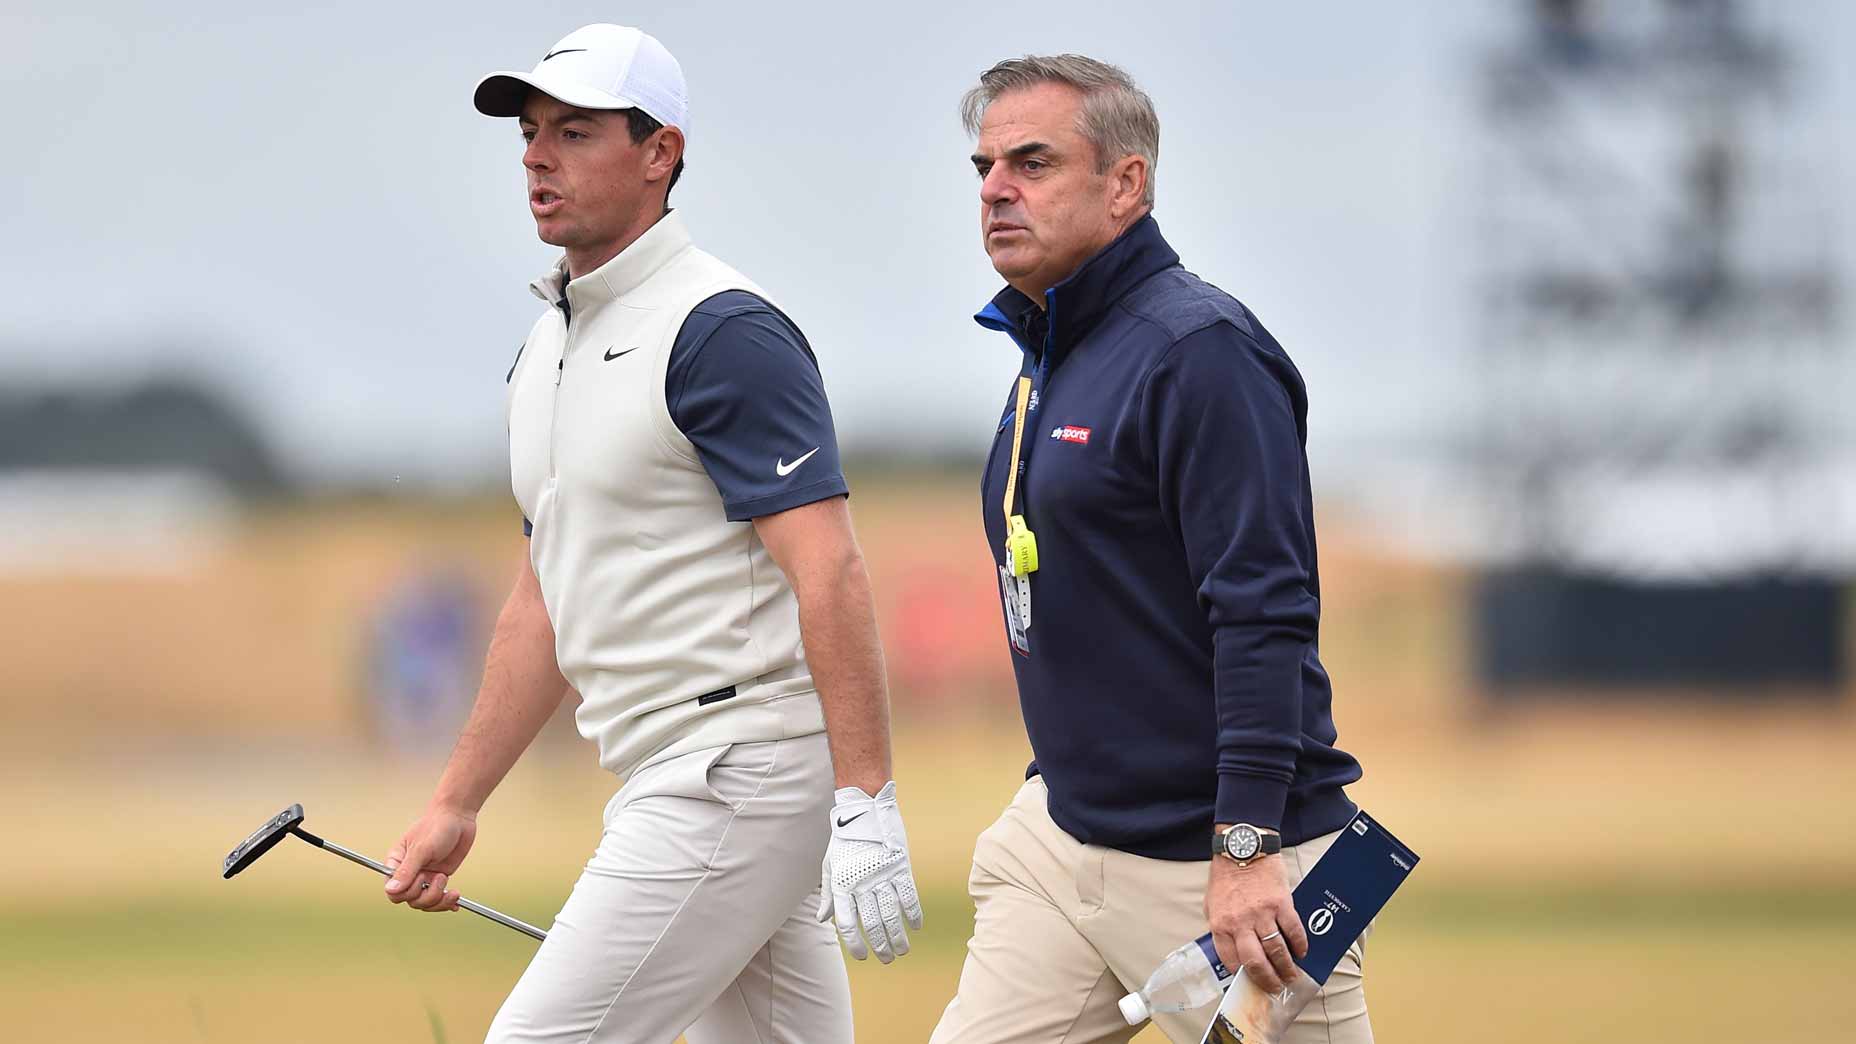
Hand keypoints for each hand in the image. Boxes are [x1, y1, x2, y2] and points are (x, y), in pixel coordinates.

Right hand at [383, 805, 477, 912]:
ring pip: (425, 903)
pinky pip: (439, 899)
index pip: (393, 891)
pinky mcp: (439, 878)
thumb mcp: (422, 848)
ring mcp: (425, 877)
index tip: (421, 878)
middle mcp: (409, 873)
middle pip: (410, 901)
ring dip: (438, 899)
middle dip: (427, 895)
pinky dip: (447, 903)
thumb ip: (407, 871)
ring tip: (447, 882)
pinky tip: (456, 903)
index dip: (406, 892)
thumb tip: (390, 890)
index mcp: (397, 863)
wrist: (458, 817)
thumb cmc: (436, 826)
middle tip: (440, 877)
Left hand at [815, 781, 923, 963]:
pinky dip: (913, 914)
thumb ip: (828, 895)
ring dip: (898, 937)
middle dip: (880, 946)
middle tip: (887, 959)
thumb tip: (822, 919)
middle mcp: (861, 884)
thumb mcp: (830, 865)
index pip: (847, 924)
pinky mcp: (900, 868)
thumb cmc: (845, 841)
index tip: (862, 956)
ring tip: (902, 950)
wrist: (865, 811)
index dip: (855, 944)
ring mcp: (882, 876)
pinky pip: (909, 897)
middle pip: (872, 924)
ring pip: (892, 915)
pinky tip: (915, 927)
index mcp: (842, 885)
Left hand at [1205, 850, 1307, 993]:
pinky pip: (1293, 931)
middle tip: (1277, 987)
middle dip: (1268, 980)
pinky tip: (1302, 952)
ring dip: (1286, 968)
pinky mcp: (1281, 904)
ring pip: (1277, 951)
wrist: (1243, 848)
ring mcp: (1261, 914)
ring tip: (1291, 975)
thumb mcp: (1213, 904)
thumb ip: (1222, 928)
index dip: (1244, 977)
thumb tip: (1234, 951)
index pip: (1232, 961)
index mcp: (1220, 925)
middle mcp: (1240, 923)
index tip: (1253, 984)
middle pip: (1256, 963)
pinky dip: (1300, 945)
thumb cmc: (1227, 876)